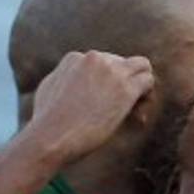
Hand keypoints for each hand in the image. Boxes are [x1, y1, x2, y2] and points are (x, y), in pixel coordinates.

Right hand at [27, 51, 154, 162]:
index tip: (105, 104)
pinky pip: (148, 81)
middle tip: (122, 111)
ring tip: (134, 110)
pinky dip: (146, 96)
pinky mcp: (125, 88)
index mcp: (75, 58)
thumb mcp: (48, 91)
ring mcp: (111, 71)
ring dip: (140, 86)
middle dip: (124, 85)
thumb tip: (70, 79)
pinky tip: (138, 114)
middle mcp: (94, 58)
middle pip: (122, 64)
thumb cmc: (46, 123)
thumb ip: (63, 79)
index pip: (103, 63)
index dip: (108, 84)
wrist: (51, 135)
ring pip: (141, 66)